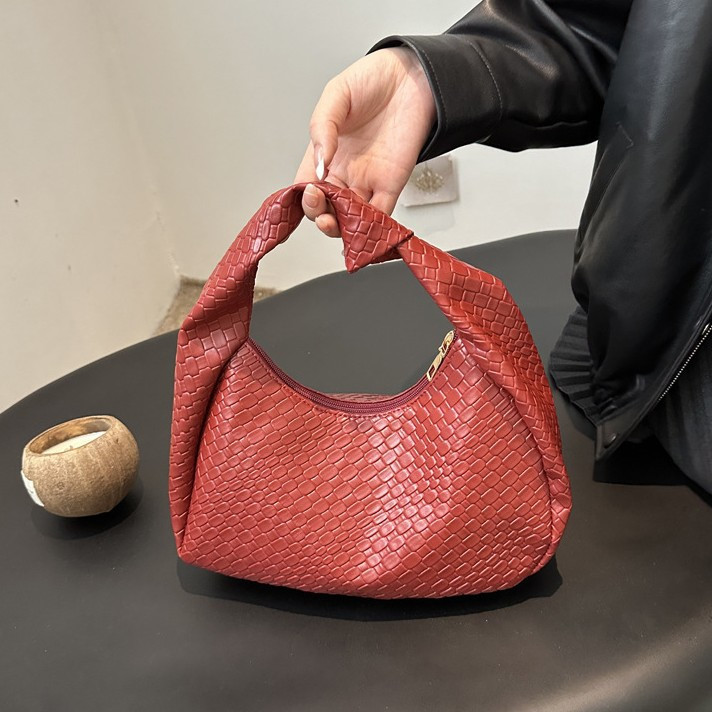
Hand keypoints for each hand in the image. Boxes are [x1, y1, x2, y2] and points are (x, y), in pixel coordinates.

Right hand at [295, 47, 435, 236]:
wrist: (411, 75)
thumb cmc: (373, 80)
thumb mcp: (336, 94)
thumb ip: (323, 127)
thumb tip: (320, 161)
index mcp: (325, 153)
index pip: (306, 187)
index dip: (304, 197)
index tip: (309, 192)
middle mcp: (344, 171)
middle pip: (326, 208)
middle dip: (320, 216)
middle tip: (322, 210)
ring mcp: (368, 181)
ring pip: (351, 218)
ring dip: (342, 228)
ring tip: (339, 223)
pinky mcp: (392, 184)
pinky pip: (380, 214)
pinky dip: (372, 227)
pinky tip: (363, 229)